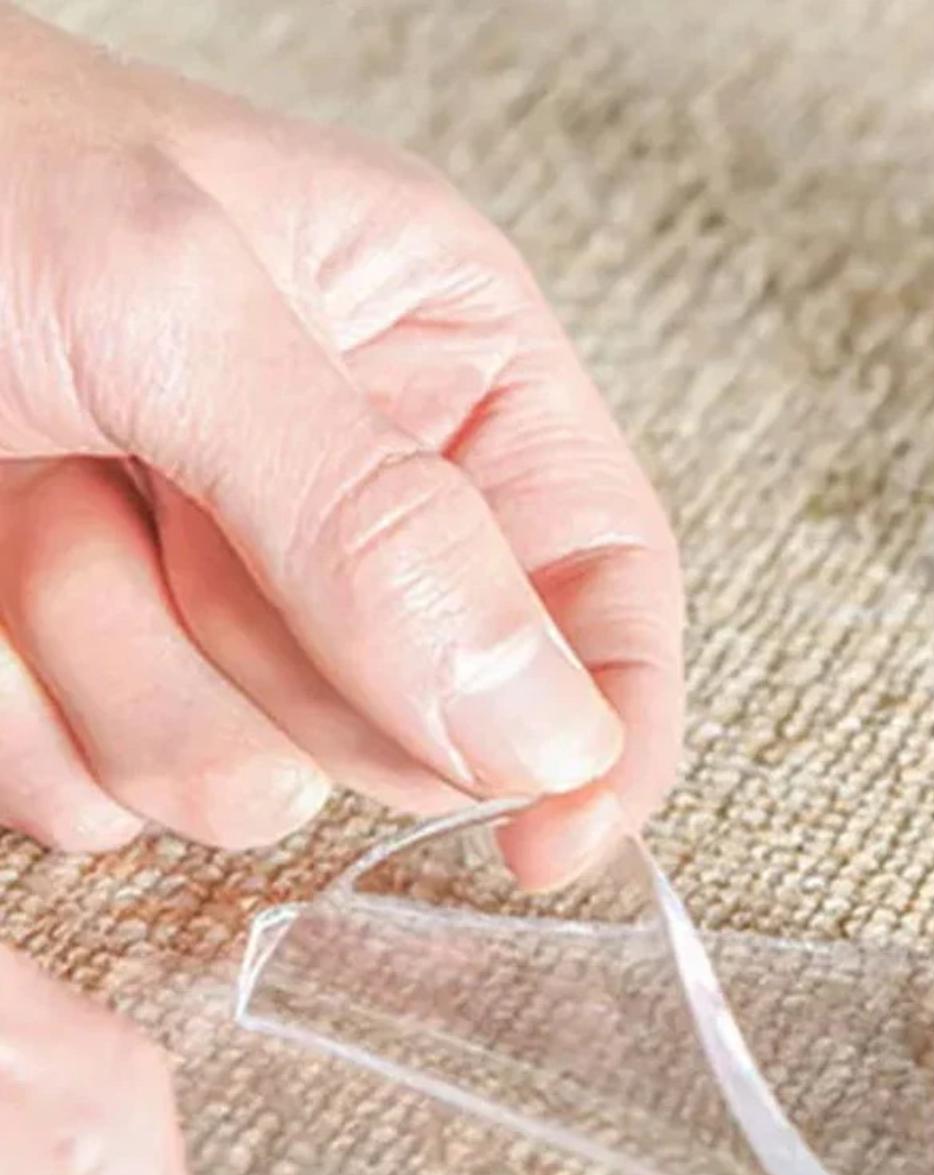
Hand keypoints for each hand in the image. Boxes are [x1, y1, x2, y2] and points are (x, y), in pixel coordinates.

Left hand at [0, 8, 682, 885]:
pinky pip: (117, 803)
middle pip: (434, 720)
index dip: (610, 728)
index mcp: (450, 366)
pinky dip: (29, 719)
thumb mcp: (175, 307)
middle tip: (172, 512)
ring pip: (263, 782)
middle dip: (289, 662)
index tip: (549, 841)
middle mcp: (368, 498)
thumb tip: (552, 732)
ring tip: (44, 503)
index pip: (608, 586)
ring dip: (127, 675)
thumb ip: (375, 521)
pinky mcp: (115, 677)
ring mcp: (238, 602)